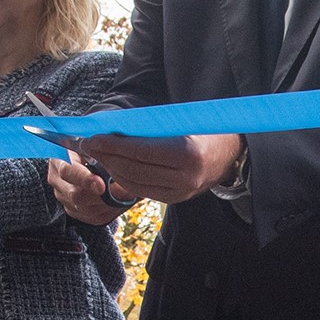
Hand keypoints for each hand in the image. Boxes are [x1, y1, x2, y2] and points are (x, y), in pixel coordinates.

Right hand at [47, 154, 130, 224]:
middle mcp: (57, 181)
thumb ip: (100, 149)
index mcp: (59, 160)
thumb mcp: (92, 141)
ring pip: (88, 210)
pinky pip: (95, 218)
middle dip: (104, 196)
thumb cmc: (90, 147)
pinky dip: (112, 211)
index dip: (85, 180)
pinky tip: (123, 202)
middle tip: (127, 191)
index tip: (102, 185)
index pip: (68, 172)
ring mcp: (64, 198)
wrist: (82, 157)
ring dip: (111, 204)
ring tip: (129, 194)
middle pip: (77, 196)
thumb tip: (116, 153)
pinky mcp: (75, 211)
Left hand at [71, 132, 240, 202]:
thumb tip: (114, 127)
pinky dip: (125, 179)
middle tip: (88, 145)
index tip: (92, 138)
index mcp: (188, 154)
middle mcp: (185, 177)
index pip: (140, 151)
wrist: (231, 152)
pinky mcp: (176, 199)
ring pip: (134, 183)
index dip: (112, 146)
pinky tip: (114, 167)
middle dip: (106, 157)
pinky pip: (143, 191)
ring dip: (111, 169)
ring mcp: (181, 192)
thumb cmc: (204, 128)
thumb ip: (151, 127)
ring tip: (98, 155)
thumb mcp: (182, 121)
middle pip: (133, 169)